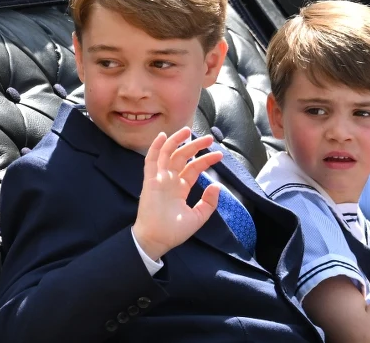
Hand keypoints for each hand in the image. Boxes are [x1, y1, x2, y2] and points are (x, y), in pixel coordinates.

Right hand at [133, 127, 222, 260]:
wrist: (156, 240)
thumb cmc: (174, 231)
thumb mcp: (198, 217)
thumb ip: (209, 203)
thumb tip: (217, 186)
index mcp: (180, 188)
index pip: (194, 168)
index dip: (206, 160)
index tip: (219, 155)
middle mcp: (170, 181)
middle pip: (183, 157)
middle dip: (195, 146)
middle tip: (209, 138)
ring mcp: (159, 179)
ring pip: (167, 154)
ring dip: (176, 141)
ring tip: (188, 130)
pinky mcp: (150, 181)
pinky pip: (151, 161)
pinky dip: (156, 148)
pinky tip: (163, 136)